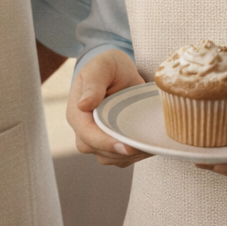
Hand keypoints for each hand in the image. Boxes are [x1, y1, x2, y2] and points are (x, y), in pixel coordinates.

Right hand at [67, 50, 151, 166]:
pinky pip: (122, 158)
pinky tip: (148, 144)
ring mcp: (97, 140)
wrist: (119, 71)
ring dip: (131, 154)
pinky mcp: (112, 145)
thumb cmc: (109, 66)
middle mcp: (84, 131)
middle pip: (100, 151)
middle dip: (122, 151)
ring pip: (112, 158)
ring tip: (149, 142)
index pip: (87, 135)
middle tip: (145, 145)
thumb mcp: (102, 67)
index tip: (126, 147)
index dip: (106, 143)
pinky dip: (136, 155)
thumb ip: (93, 83)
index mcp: (77, 113)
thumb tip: (83, 105)